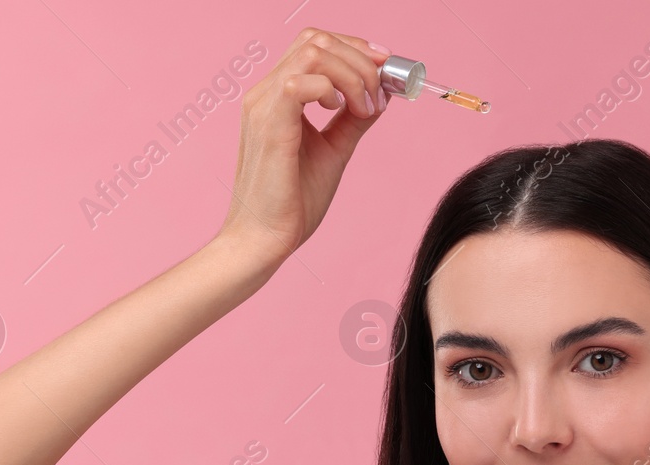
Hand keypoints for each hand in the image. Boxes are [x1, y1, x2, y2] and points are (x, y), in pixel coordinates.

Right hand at [215, 28, 389, 268]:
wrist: (264, 240)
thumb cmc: (292, 203)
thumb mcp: (333, 151)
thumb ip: (353, 121)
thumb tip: (381, 96)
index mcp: (277, 97)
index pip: (314, 44)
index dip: (355, 47)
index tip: (386, 67)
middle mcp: (266, 93)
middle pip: (316, 39)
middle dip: (361, 57)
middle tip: (381, 93)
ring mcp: (263, 105)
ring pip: (313, 52)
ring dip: (353, 74)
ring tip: (366, 109)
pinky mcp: (269, 124)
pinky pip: (300, 81)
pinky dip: (333, 89)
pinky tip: (342, 112)